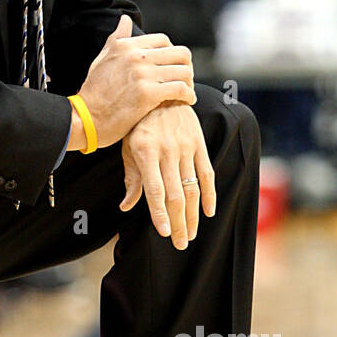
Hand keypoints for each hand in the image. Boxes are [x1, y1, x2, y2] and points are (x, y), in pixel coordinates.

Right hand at [74, 14, 195, 149]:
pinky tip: (187, 101)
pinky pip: (180, 89)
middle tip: (184, 79)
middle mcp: (136, 56)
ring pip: (184, 71)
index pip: (164, 40)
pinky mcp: (148, 94)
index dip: (172, 53)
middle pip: (179, 53)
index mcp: (127, 46)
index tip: (172, 66)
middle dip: (186, 66)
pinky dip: (189, 95)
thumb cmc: (94, 90)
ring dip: (189, 82)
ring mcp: (143, 75)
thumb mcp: (102, 58)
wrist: (86, 118)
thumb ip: (117, 38)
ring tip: (186, 91)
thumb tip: (125, 19)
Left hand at [119, 102, 215, 248]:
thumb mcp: (128, 147)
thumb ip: (131, 178)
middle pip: (176, 195)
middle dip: (178, 223)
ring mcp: (186, 148)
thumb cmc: (139, 123)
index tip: (164, 233)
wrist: (163, 92)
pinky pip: (207, 174)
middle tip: (180, 244)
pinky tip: (207, 212)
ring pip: (192, 189)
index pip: (155, 190)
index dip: (159, 213)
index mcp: (145, 152)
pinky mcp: (199, 145)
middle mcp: (167, 151)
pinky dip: (209, 195)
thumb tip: (126, 207)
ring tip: (190, 234)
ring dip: (193, 215)